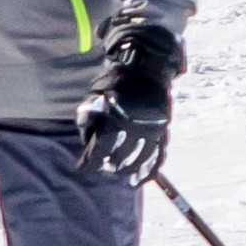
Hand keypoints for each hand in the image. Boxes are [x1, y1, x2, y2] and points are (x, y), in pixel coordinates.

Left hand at [71, 17, 183, 186]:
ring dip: (129, 168)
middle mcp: (137, 125)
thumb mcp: (94, 95)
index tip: (82, 169)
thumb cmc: (116, 81)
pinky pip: (159, 154)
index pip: (101, 149)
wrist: (146, 65)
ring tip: (120, 170)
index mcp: (117, 117)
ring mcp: (153, 127)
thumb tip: (88, 140)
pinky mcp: (164, 127)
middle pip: (121, 156)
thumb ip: (88, 117)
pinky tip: (142, 180)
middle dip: (109, 164)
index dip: (89, 162)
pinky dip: (151, 169)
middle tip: (103, 165)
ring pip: (141, 158)